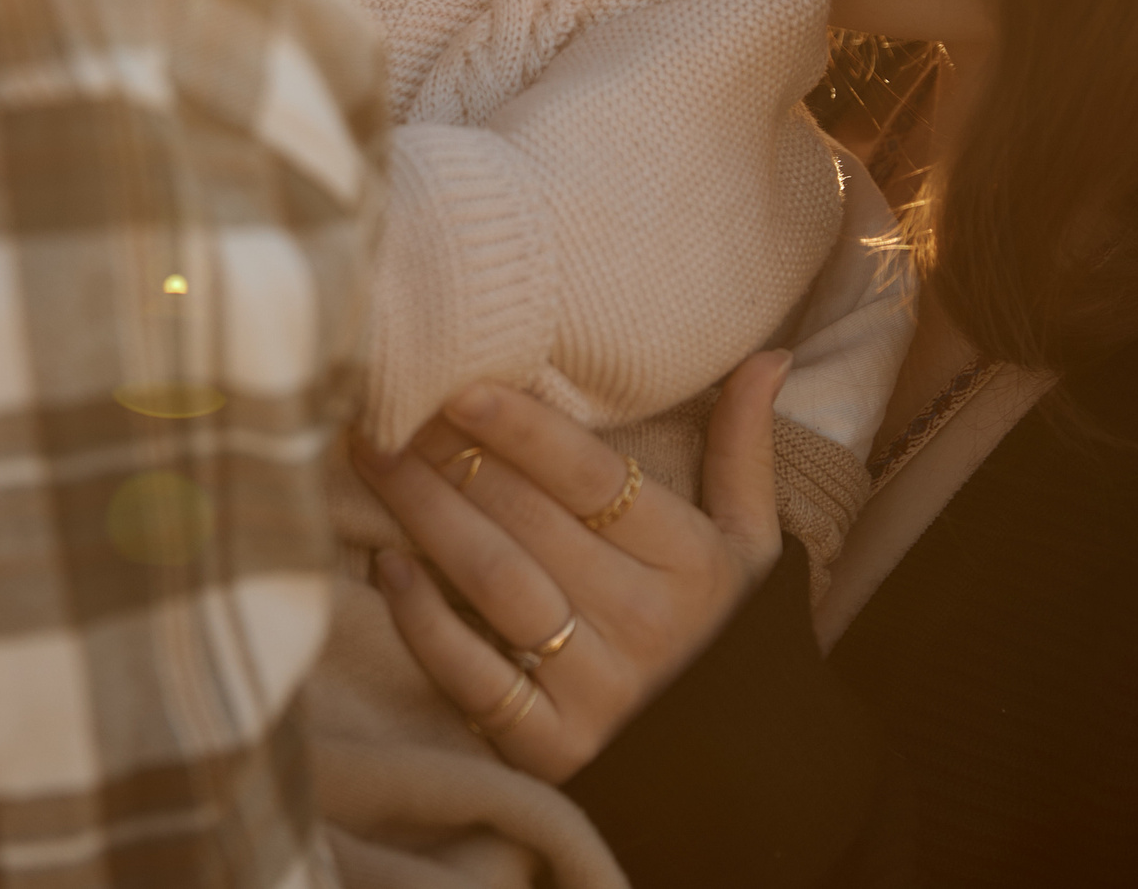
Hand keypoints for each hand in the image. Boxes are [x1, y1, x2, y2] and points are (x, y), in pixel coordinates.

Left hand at [351, 351, 791, 781]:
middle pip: (528, 520)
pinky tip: (387, 564)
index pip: (594, 480)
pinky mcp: (555, 749)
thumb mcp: (753, 549)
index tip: (460, 385)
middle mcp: (645, 623)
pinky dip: (424, 622)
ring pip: (494, 581)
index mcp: (690, 564)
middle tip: (387, 403)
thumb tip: (765, 355)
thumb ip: (745, 452)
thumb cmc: (729, 641)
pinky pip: (475, 676)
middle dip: (449, 455)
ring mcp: (598, 691)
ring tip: (372, 458)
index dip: (524, 430)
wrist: (750, 781)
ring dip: (424, 515)